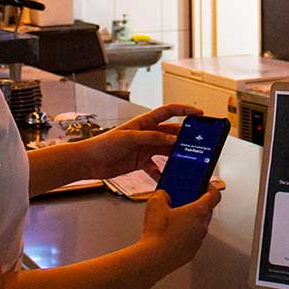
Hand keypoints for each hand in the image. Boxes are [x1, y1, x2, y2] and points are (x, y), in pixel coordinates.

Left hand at [86, 104, 202, 179]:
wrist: (89, 161)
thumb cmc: (104, 144)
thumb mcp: (129, 138)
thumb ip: (152, 137)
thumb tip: (172, 139)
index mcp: (145, 122)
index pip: (169, 111)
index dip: (185, 110)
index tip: (199, 114)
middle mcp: (147, 133)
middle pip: (171, 132)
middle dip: (185, 136)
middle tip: (198, 142)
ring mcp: (145, 148)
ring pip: (166, 149)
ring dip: (176, 154)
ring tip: (187, 160)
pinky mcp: (141, 162)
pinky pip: (156, 167)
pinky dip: (162, 173)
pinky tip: (167, 178)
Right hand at [140, 186, 222, 273]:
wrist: (153, 260)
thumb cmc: (157, 233)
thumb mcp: (155, 204)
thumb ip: (162, 195)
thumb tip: (164, 196)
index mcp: (199, 211)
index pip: (215, 195)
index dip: (211, 188)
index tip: (206, 185)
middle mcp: (203, 226)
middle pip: (206, 211)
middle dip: (196, 205)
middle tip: (184, 200)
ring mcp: (198, 240)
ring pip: (199, 226)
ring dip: (190, 221)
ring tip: (174, 218)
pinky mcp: (191, 252)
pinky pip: (191, 239)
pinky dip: (185, 234)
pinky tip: (169, 234)